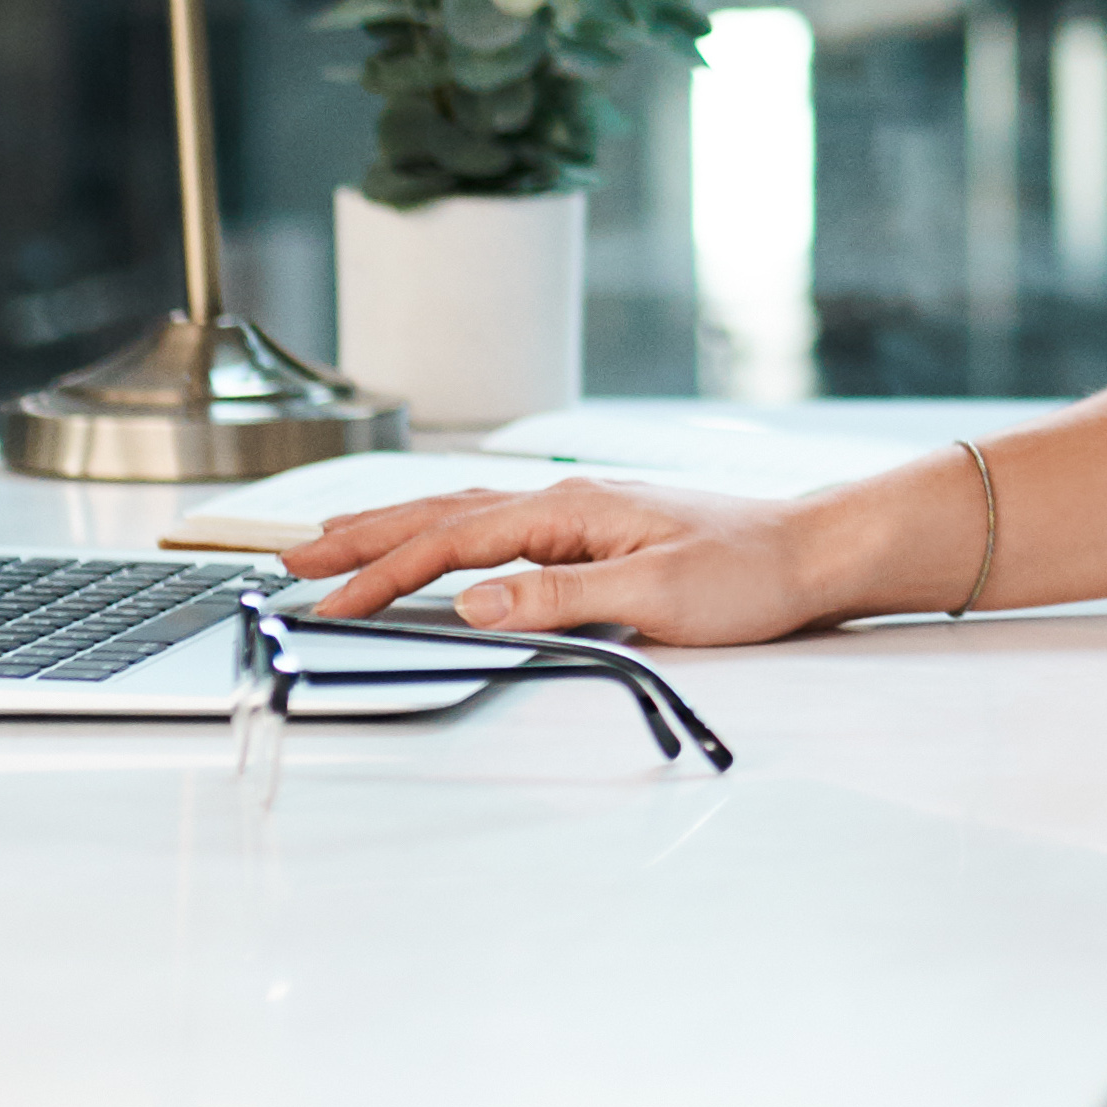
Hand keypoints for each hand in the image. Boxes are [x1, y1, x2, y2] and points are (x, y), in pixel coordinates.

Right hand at [273, 478, 816, 643]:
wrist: (811, 555)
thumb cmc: (749, 571)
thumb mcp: (657, 592)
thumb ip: (561, 597)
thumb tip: (476, 601)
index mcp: (571, 511)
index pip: (454, 541)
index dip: (386, 573)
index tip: (332, 603)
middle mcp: (566, 503)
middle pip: (441, 514)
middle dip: (364, 538)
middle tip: (295, 560)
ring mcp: (577, 515)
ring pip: (463, 514)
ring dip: (396, 529)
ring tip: (337, 542)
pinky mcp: (592, 535)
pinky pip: (495, 527)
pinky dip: (445, 533)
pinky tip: (434, 542)